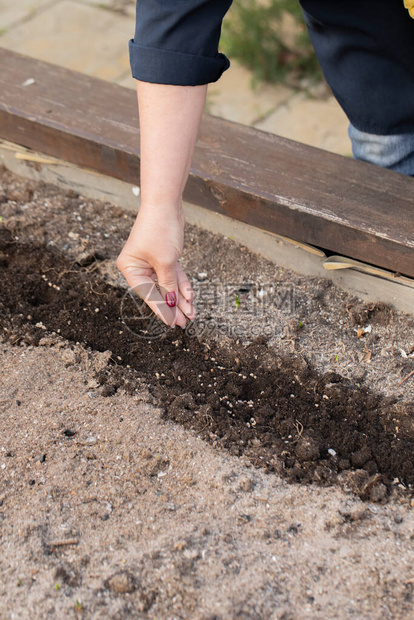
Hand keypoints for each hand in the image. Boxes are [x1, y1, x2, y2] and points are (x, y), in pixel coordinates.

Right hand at [116, 202, 195, 327]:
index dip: (162, 310)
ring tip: (191, 313)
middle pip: (158, 292)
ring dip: (180, 298)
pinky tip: (190, 296)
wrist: (165, 204)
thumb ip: (168, 284)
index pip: (148, 295)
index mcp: (131, 269)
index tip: (172, 323)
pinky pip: (173, 275)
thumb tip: (171, 304)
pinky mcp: (164, 256)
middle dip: (173, 307)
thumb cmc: (159, 229)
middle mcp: (139, 266)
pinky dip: (182, 284)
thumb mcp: (165, 262)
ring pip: (168, 285)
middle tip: (185, 322)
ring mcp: (152, 262)